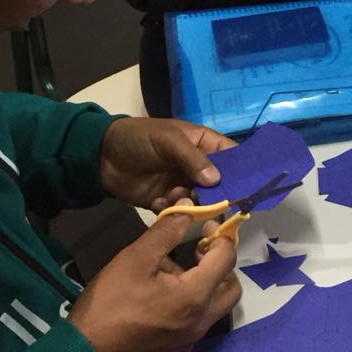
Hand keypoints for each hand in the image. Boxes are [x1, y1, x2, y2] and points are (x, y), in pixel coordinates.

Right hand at [68, 211, 240, 351]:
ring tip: (175, 271)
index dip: (219, 237)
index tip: (203, 226)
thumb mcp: (134, 259)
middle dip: (221, 264)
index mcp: (196, 296)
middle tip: (197, 250)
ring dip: (207, 284)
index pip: (226, 258)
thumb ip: (166, 232)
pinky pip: (198, 321)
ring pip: (216, 306)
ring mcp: (190, 339)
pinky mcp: (177, 350)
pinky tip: (163, 295)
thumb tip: (188, 208)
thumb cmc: (109, 304)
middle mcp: (201, 321)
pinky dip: (193, 303)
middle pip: (231, 287)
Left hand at [100, 116, 235, 212]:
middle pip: (221, 185)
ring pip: (200, 202)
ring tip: (172, 196)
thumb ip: (192, 158)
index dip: (243, 172)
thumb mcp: (168, 140)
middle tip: (207, 201)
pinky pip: (179, 212)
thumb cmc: (140, 138)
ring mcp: (184, 185)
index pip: (234, 158)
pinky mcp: (167, 202)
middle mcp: (199, 167)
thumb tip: (217, 180)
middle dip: (216, 195)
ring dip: (189, 203)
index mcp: (205, 145)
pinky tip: (157, 202)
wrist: (102, 156)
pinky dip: (171, 211)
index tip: (248, 189)